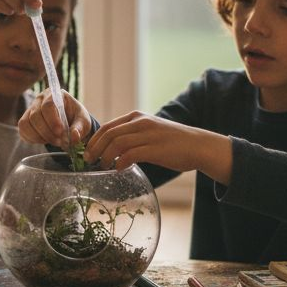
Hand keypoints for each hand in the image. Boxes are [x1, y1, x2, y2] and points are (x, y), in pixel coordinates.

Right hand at [19, 90, 92, 148]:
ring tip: (53, 141)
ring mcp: (30, 110)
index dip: (52, 120)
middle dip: (47, 132)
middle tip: (59, 142)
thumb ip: (80, 128)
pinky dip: (33, 139)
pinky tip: (45, 140)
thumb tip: (74, 136)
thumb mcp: (84, 121)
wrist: (69, 122)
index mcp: (55, 95)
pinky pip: (23, 131)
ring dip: (39, 137)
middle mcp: (39, 99)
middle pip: (35, 115)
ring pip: (26, 123)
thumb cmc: (76, 118)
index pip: (48, 105)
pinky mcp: (25, 121)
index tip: (60, 132)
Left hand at [84, 112, 232, 183]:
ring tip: (103, 166)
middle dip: (95, 148)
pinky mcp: (155, 148)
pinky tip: (118, 169)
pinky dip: (120, 162)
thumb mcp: (150, 131)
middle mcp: (141, 122)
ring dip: (105, 156)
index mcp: (137, 117)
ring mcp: (148, 135)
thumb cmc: (174, 142)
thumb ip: (133, 136)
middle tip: (89, 161)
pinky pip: (130, 154)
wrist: (198, 145)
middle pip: (109, 134)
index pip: (108, 127)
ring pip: (117, 144)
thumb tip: (113, 150)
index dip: (94, 140)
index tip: (87, 152)